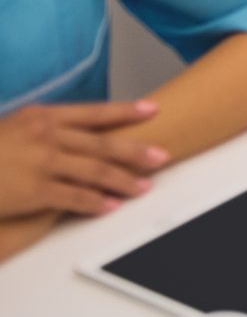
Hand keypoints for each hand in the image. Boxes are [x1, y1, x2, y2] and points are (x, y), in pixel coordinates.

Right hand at [0, 100, 166, 220]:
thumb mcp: (10, 127)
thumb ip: (42, 129)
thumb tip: (70, 135)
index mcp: (40, 116)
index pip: (93, 112)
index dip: (125, 111)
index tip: (151, 110)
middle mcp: (46, 135)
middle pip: (102, 142)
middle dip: (136, 150)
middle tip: (161, 155)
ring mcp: (42, 162)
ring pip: (95, 170)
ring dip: (124, 179)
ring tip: (144, 186)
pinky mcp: (34, 190)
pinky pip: (74, 197)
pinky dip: (97, 202)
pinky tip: (112, 206)